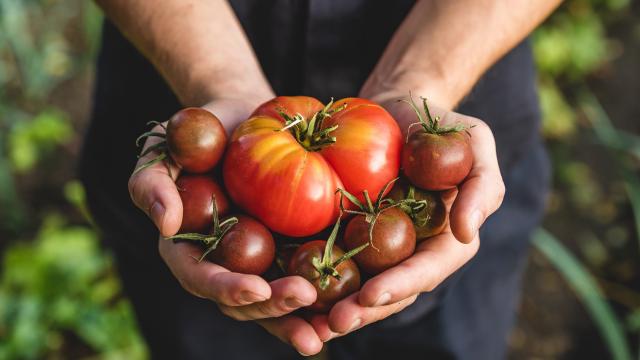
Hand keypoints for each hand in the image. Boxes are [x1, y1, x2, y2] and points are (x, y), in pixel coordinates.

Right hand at [128, 97, 323, 355]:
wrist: (244, 118)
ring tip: (329, 327)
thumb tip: (165, 226)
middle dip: (272, 309)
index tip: (257, 289)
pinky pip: (304, 277)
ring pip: (275, 302)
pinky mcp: (288, 249)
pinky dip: (323, 298)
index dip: (226, 288)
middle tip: (303, 298)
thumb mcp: (163, 148)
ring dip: (299, 318)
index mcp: (188, 250)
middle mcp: (224, 264)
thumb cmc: (198, 131)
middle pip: (243, 301)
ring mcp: (258, 261)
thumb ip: (151, 183)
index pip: (201, 278)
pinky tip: (348, 305)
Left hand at [305, 93, 503, 339]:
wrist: (397, 111)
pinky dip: (314, 280)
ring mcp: (378, 248)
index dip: (402, 284)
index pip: (427, 269)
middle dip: (364, 310)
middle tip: (334, 323)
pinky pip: (332, 261)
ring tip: (309, 326)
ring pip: (358, 286)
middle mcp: (411, 252)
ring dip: (336, 308)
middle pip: (390, 290)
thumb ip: (482, 186)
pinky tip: (289, 291)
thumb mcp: (475, 142)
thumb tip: (467, 232)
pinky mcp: (348, 234)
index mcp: (445, 240)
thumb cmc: (442, 124)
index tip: (373, 295)